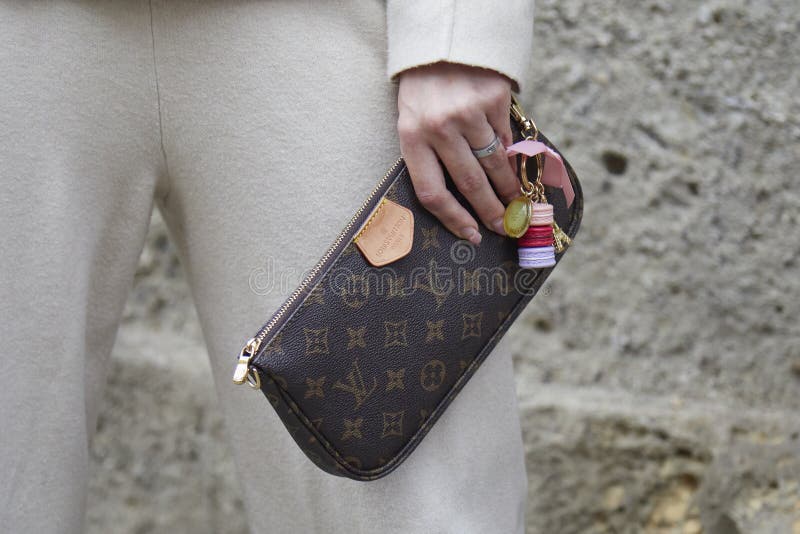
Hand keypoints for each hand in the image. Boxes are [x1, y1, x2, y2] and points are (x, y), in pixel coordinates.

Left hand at [396, 61, 519, 244]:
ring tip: (517, 202)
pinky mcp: (493, 99)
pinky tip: (512, 162)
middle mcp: (440, 128)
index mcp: (412, 137)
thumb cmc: (423, 91)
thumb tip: (465, 201)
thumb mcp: (413, 122)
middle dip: (491, 211)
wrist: (441, 42)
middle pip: (470, 183)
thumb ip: (432, 156)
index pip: (432, 192)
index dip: (454, 219)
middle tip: (504, 227)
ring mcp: (469, 113)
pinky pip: (506, 137)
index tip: (471, 235)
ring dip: (508, 188)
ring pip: (494, 163)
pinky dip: (510, 153)